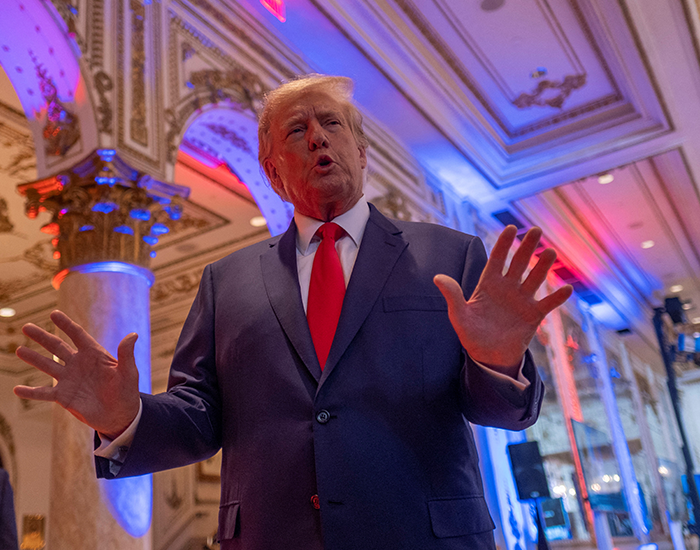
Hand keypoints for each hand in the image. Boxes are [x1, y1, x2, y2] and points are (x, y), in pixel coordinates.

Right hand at [13, 310, 140, 438]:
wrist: (120, 416)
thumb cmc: (127, 392)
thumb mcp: (128, 372)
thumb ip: (126, 354)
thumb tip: (133, 335)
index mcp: (94, 354)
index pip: (78, 335)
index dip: (66, 324)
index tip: (54, 314)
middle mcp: (78, 364)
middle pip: (57, 347)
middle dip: (42, 337)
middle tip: (26, 327)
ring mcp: (69, 379)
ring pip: (47, 366)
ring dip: (33, 358)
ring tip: (19, 350)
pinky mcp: (64, 396)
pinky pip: (44, 393)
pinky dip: (31, 392)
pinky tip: (17, 389)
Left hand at [434, 225, 572, 376]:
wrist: (487, 357)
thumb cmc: (471, 334)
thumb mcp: (458, 315)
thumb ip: (452, 295)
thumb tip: (437, 277)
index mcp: (489, 284)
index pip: (497, 259)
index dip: (503, 244)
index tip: (511, 228)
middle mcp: (508, 288)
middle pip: (519, 263)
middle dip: (527, 247)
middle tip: (536, 230)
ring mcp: (522, 300)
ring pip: (535, 278)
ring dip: (543, 266)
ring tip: (550, 252)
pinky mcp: (533, 316)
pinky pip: (548, 304)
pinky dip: (557, 297)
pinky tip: (567, 288)